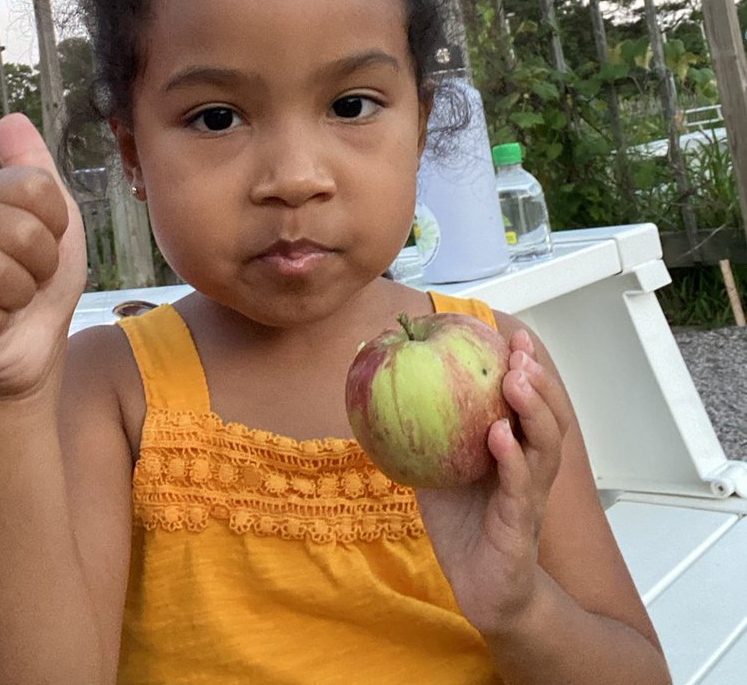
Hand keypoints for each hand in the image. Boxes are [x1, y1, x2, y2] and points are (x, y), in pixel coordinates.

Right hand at [0, 114, 86, 398]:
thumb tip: (11, 119)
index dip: (57, 224)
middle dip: (43, 265)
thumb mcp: (58, 218)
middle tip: (33, 277)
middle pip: (20, 231)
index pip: (35, 186)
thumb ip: (37, 168)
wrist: (34, 343)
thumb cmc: (45, 279)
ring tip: (12, 299)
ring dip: (20, 296)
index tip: (50, 241)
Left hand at [414, 327, 571, 634]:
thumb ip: (421, 431)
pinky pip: (521, 489)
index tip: (511, 333)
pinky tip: (499, 436)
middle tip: (518, 351)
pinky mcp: (519, 527)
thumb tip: (379, 386)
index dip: (526, 367)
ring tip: (515, 380)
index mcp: (516, 450)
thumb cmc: (461, 524)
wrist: (483, 591)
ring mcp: (529, 497)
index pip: (529, 401)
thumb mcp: (436, 467)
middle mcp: (530, 468)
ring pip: (544, 447)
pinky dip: (513, 460)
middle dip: (537, 379)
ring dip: (533, 410)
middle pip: (547, 416)